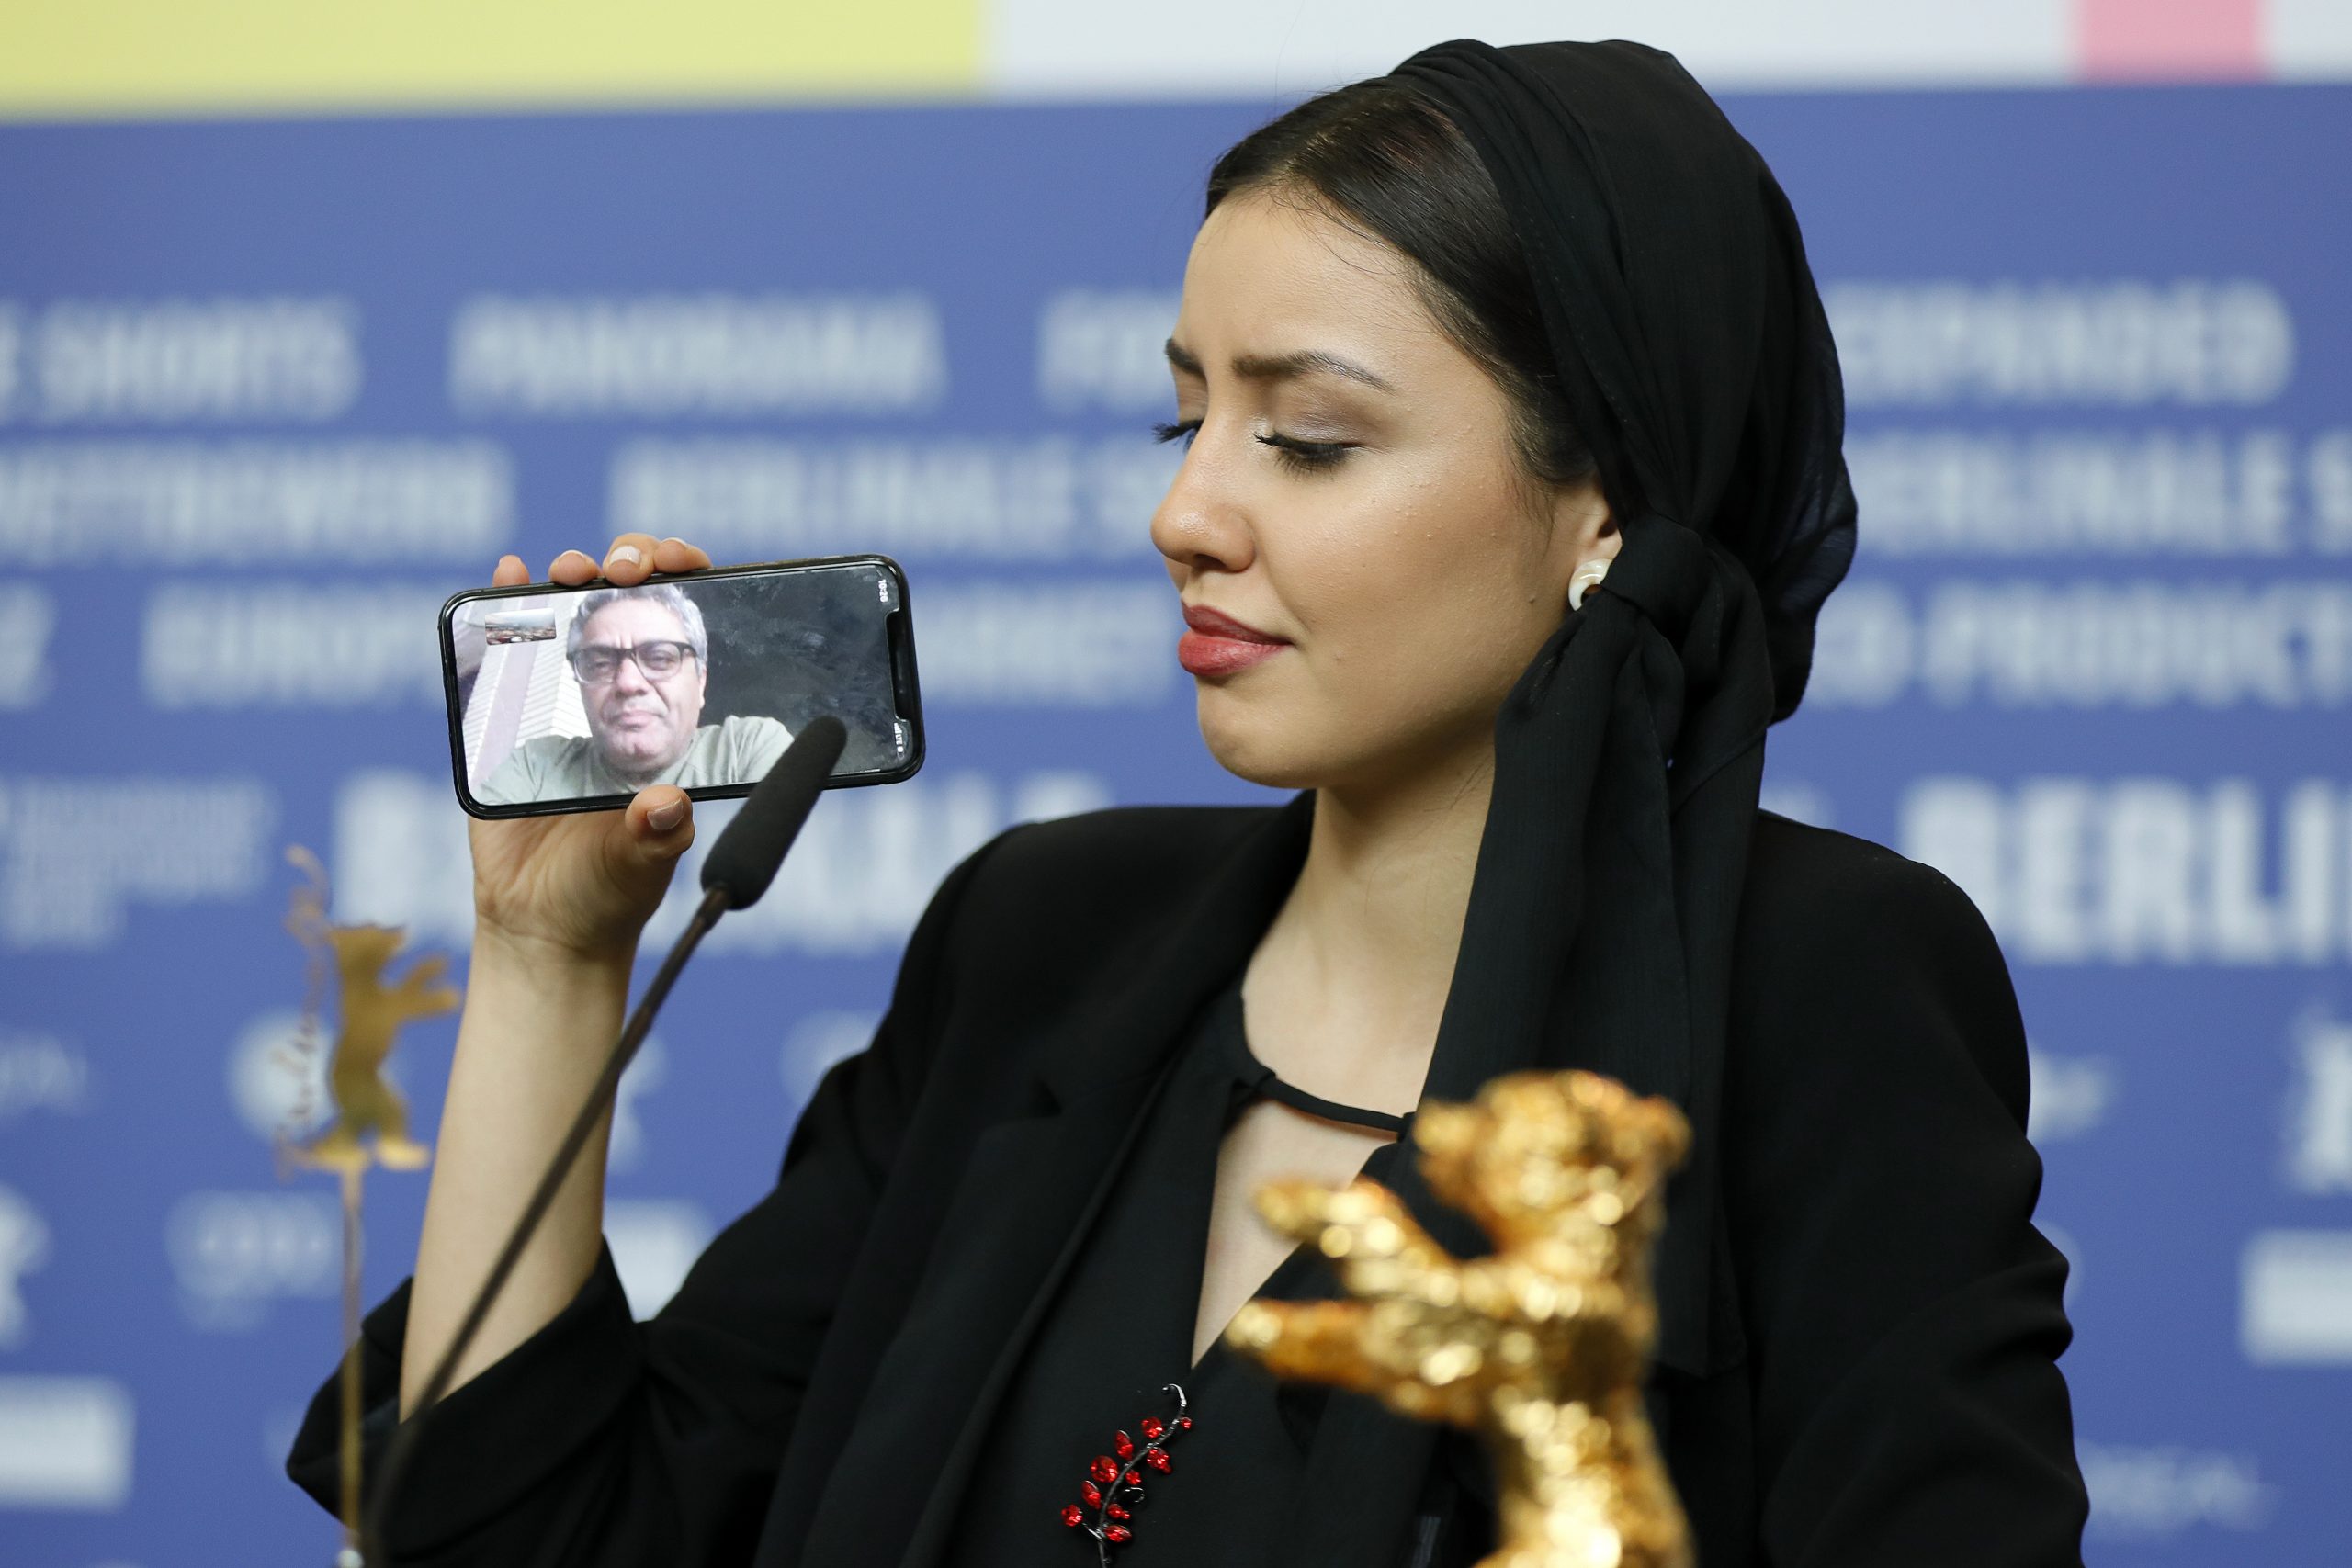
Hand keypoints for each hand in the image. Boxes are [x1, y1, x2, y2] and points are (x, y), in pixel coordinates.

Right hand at [467, 534, 717, 962]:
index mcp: (663, 723)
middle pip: (628, 610)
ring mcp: (559, 704)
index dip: (687, 590)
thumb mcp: (641, 864)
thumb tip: (665, 807)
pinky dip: (504, 606)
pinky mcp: (505, 720)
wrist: (540, 927)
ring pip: (570, 617)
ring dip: (572, 577)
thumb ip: (654, 836)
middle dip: (631, 567)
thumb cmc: (607, 894)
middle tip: (626, 570)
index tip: (685, 565)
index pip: (683, 636)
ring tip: (570, 569)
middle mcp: (616, 703)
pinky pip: (506, 652)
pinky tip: (507, 572)